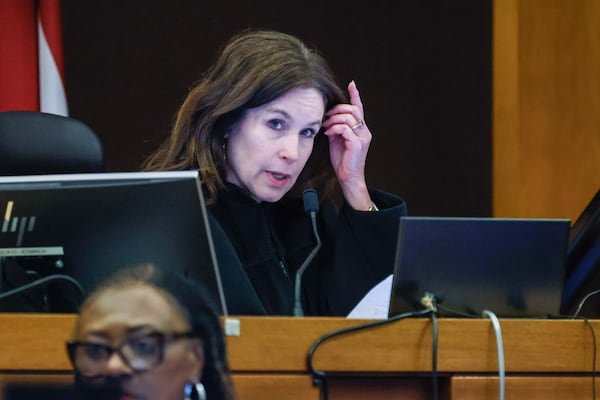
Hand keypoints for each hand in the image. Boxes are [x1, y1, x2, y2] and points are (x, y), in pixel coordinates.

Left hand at [322, 81, 373, 209]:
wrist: (348, 177)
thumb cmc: (343, 160)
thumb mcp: (338, 140)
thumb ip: (336, 128)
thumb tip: (329, 119)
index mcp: (361, 130)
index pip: (359, 109)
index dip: (356, 96)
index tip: (352, 84)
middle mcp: (364, 131)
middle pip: (353, 110)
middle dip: (337, 110)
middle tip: (326, 116)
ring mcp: (362, 137)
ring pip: (348, 118)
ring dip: (334, 119)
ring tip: (326, 127)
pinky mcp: (357, 144)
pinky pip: (345, 128)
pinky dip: (335, 128)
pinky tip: (329, 133)